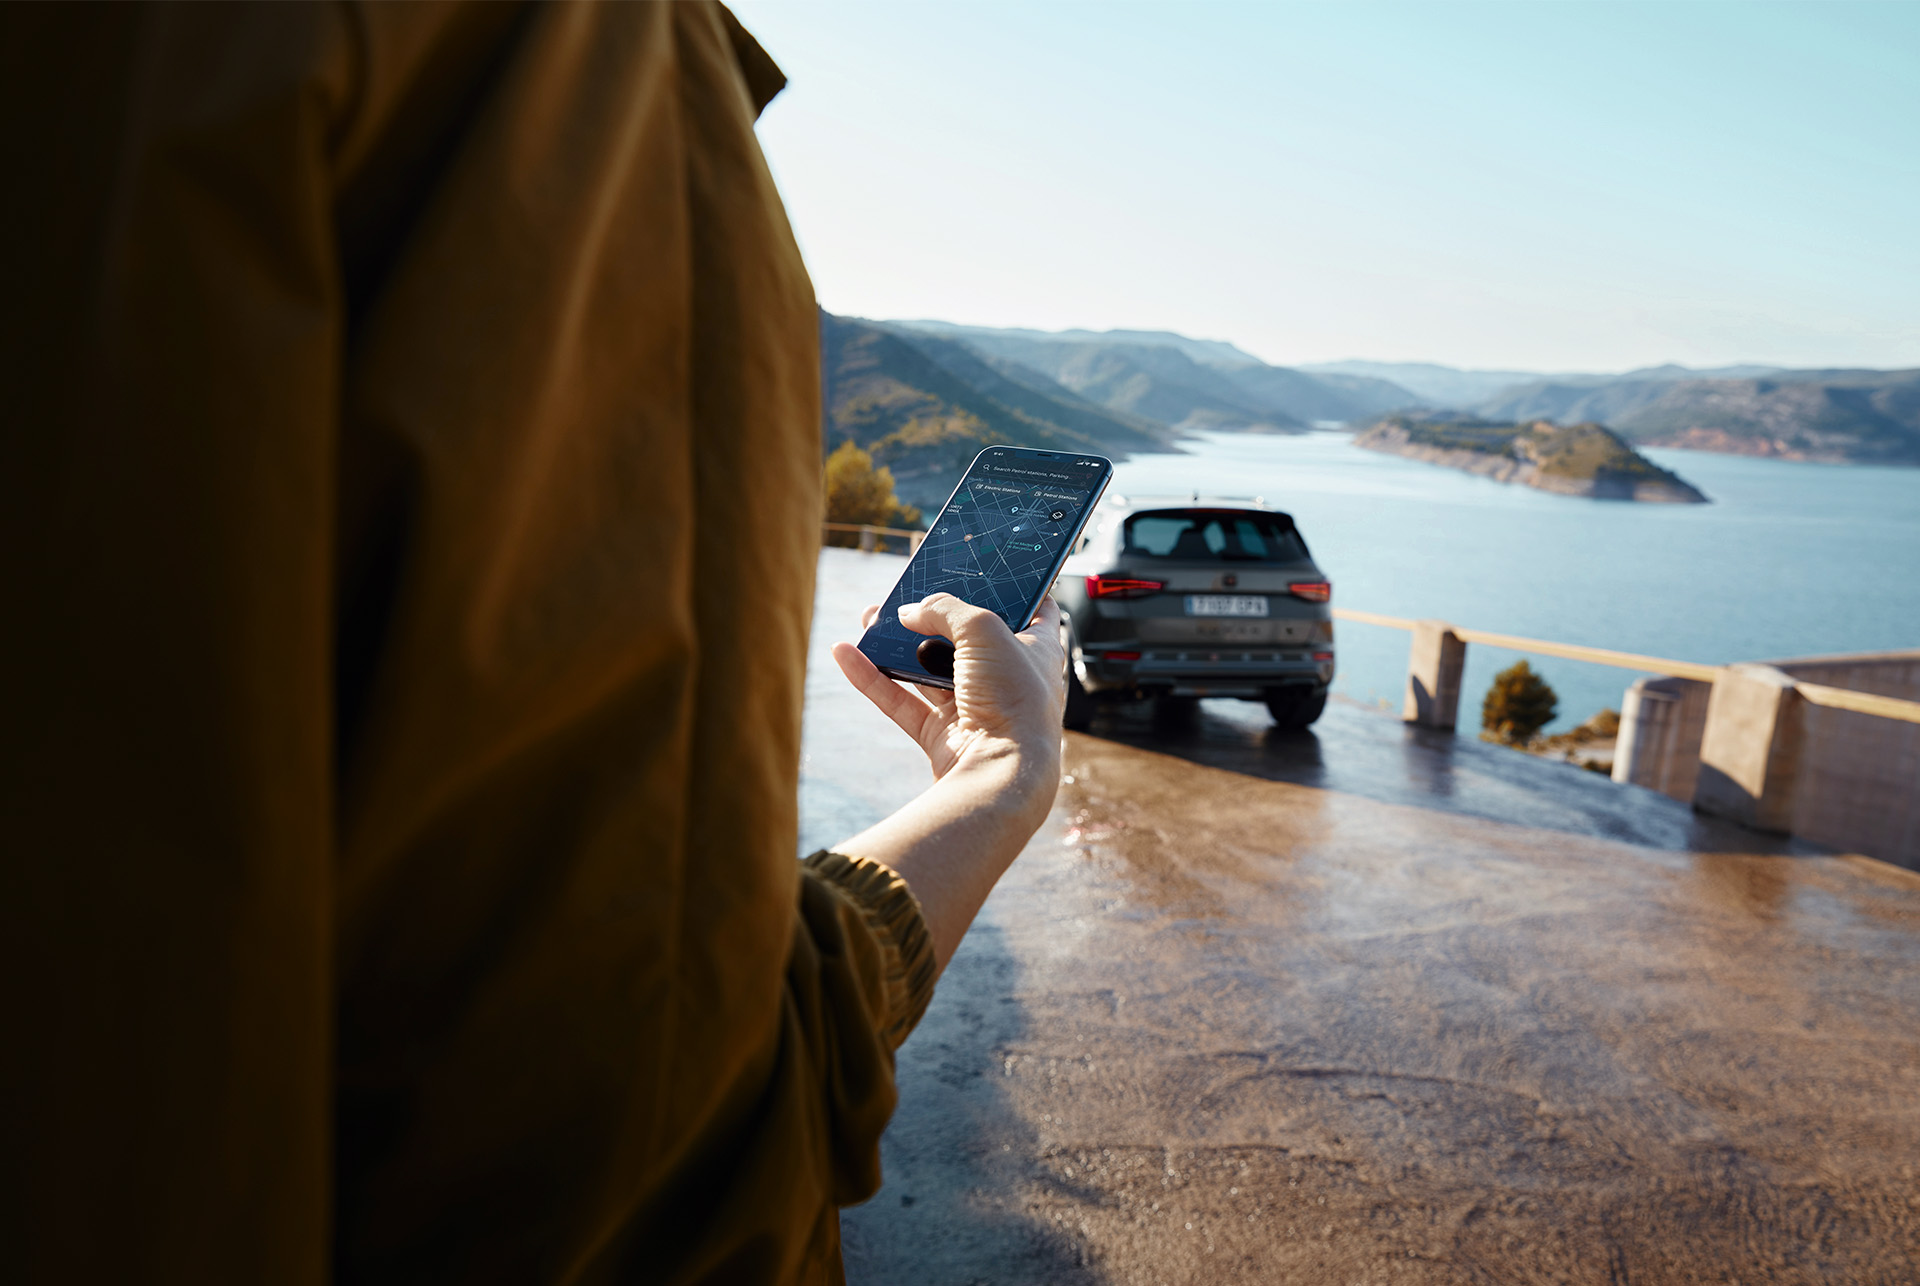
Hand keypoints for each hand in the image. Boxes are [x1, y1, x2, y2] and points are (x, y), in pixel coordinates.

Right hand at [831, 595, 1065, 782]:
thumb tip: (910, 612)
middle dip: (932, 616)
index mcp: (1037, 651)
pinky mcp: (943, 735)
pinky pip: (901, 701)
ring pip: (927, 669)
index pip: (1034, 610)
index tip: (985, 569)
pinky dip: (873, 678)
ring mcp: (973, 709)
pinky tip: (846, 653)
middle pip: (966, 638)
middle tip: (907, 595)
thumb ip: (945, 609)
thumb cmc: (1013, 699)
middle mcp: (1007, 679)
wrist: (999, 773)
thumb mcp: (983, 629)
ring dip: (897, 644)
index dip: (1012, 587)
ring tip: (870, 617)